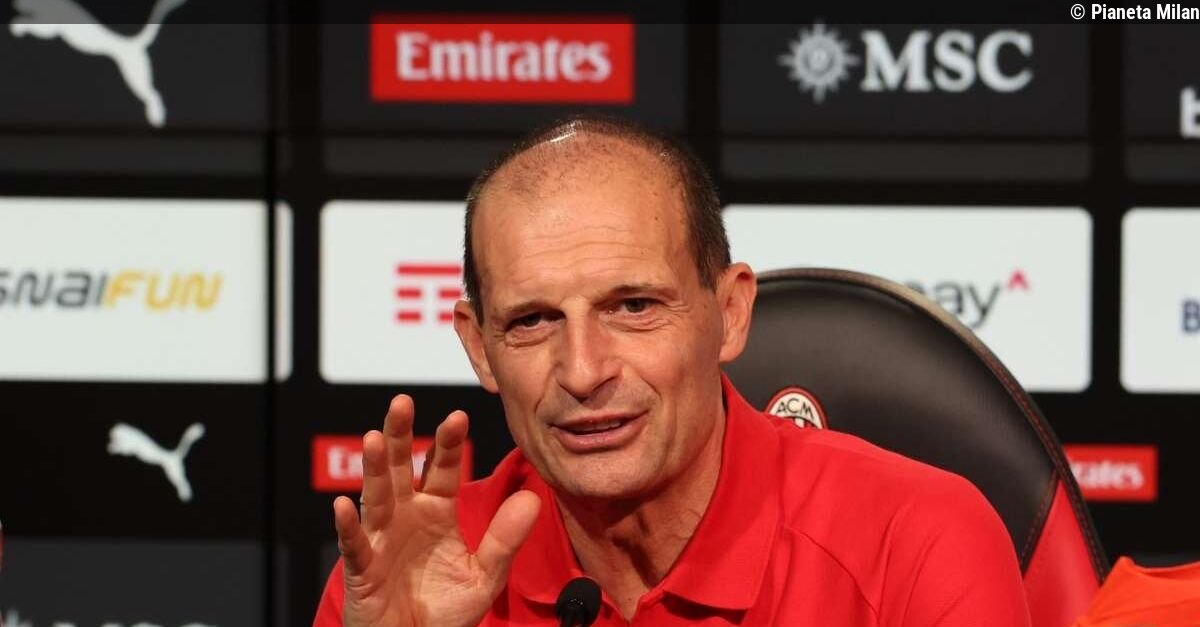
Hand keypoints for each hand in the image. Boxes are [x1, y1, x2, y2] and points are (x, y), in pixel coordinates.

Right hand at [333, 395, 540, 626]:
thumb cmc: (446, 612)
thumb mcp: (485, 575)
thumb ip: (505, 538)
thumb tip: (532, 498)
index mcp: (436, 512)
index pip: (442, 469)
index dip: (448, 444)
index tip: (458, 417)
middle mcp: (406, 517)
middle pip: (400, 468)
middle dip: (400, 436)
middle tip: (402, 402)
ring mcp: (382, 539)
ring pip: (375, 496)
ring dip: (373, 469)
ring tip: (373, 439)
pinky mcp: (362, 568)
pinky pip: (355, 544)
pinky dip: (348, 525)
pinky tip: (344, 504)